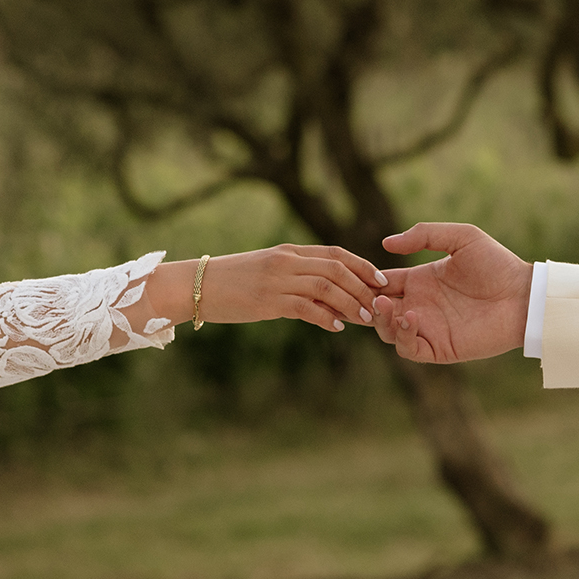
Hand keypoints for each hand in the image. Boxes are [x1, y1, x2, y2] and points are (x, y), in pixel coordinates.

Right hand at [155, 245, 386, 331]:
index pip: (336, 253)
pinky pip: (304, 307)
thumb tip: (326, 294)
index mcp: (289, 251)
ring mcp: (277, 280)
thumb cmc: (234, 282)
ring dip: (350, 303)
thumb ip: (297, 277)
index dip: (363, 266)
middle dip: (363, 287)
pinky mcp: (267, 300)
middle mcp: (286, 261)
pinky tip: (337, 326)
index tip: (382, 280)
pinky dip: (325, 317)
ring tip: (366, 318)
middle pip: (337, 268)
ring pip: (326, 286)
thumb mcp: (269, 271)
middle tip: (380, 304)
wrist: (197, 286)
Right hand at [372, 223, 530, 362]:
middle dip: (363, 303)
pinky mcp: (439, 348)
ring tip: (383, 305)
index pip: (380, 284)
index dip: (364, 281)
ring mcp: (427, 328)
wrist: (523, 295)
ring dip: (380, 319)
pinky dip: (401, 336)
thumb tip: (386, 244)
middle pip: (377, 309)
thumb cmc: (497, 264)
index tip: (355, 276)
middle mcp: (419, 306)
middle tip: (360, 295)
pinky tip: (409, 317)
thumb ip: (424, 235)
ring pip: (387, 331)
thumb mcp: (461, 238)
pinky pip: (409, 348)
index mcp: (419, 281)